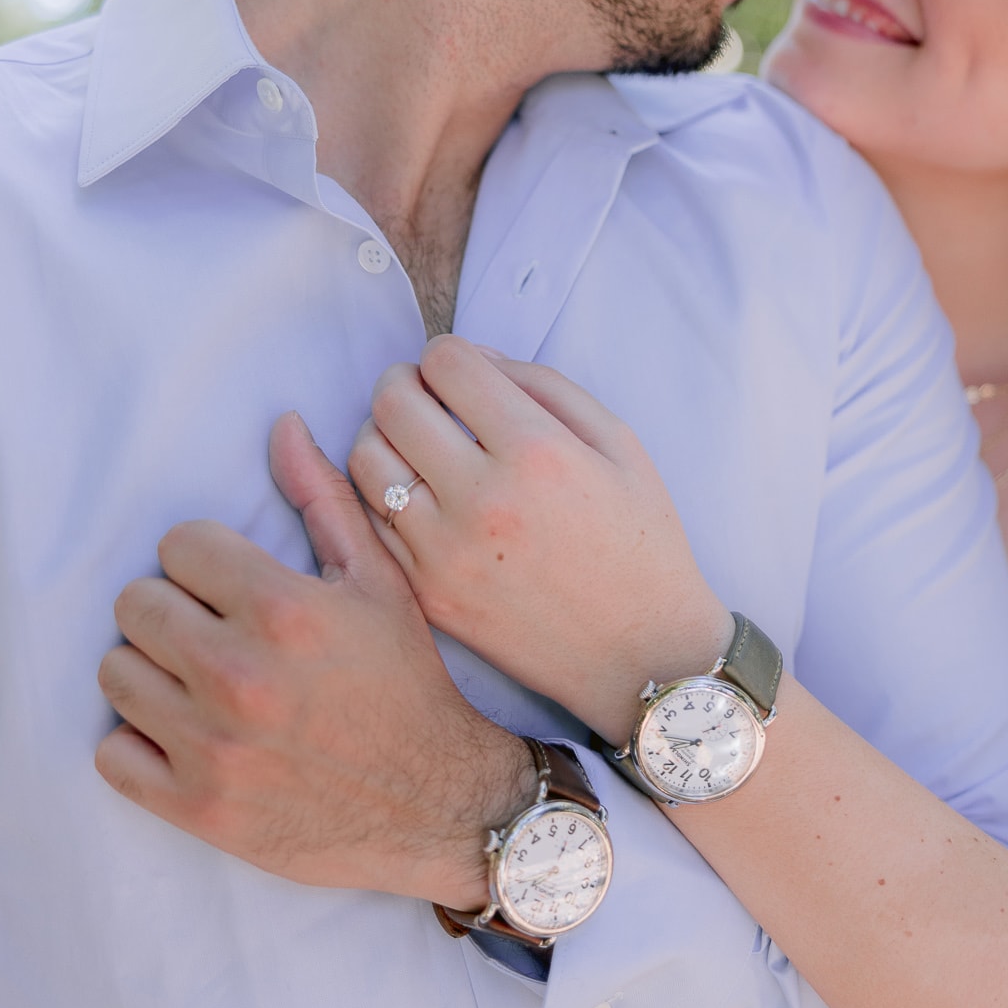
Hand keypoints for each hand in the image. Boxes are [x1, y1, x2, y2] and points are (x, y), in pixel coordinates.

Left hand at [95, 414, 535, 908]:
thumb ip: (323, 498)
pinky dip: (138, 744)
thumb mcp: (379, 581)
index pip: (177, 545)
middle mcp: (237, 675)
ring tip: (196, 681)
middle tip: (211, 631)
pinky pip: (111, 755)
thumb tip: (280, 425)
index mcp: (281, 609)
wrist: (438, 804)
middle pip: (136, 604)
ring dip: (151, 672)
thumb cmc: (406, 683)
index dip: (205, 560)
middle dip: (171, 609)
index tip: (230, 585)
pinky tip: (183, 735)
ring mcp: (211, 747)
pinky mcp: (197, 807)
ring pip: (115, 673)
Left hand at [347, 336, 731, 742]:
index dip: (447, 354)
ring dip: (383, 434)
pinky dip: (384, 492)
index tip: (458, 371)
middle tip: (424, 393)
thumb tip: (474, 359)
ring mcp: (446, 552)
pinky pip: (372, 520)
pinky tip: (416, 491)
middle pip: (393, 403)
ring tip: (414, 441)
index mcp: (537, 452)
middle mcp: (483, 499)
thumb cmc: (640, 544)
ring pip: (366, 458)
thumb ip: (544, 385)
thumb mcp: (620, 444)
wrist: (641, 654)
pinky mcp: (427, 593)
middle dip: (404, 382)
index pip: (447, 363)